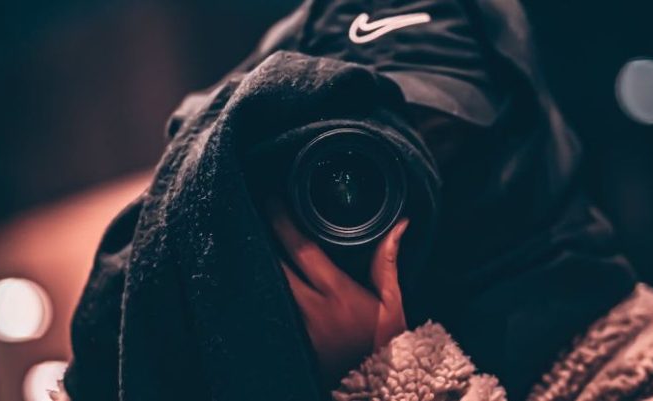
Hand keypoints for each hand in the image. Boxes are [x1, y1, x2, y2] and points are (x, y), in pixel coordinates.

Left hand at [268, 202, 408, 384]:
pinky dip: (264, 284)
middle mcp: (310, 306)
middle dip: (262, 235)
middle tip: (253, 211)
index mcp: (336, 291)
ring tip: (252, 235)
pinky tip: (259, 270)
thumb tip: (399, 225)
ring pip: (268, 282)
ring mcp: (295, 323)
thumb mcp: (392, 301)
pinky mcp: (290, 336)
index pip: (302, 248)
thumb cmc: (384, 342)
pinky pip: (271, 304)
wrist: (375, 385)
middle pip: (274, 262)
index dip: (283, 221)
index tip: (273, 200)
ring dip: (260, 258)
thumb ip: (387, 261)